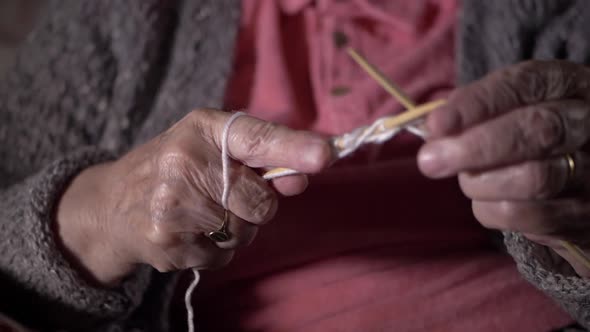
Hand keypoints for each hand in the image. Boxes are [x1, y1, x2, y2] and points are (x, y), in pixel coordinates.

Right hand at [56, 110, 331, 285]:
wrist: (113, 203)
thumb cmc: (176, 167)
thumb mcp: (212, 146)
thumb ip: (260, 156)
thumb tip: (303, 176)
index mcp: (202, 128)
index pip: (255, 137)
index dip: (292, 148)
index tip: (323, 156)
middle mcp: (184, 161)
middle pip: (260, 201)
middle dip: (254, 205)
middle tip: (223, 194)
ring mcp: (173, 204)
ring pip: (243, 233)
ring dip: (234, 230)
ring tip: (201, 213)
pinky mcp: (167, 242)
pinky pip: (222, 256)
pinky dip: (214, 249)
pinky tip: (188, 232)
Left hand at [417, 60, 589, 276]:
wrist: (570, 180)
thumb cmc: (521, 135)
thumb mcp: (503, 109)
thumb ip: (472, 112)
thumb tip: (434, 130)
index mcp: (567, 84)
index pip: (523, 85)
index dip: (477, 105)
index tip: (436, 125)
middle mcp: (588, 122)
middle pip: (538, 131)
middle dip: (475, 148)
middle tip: (430, 161)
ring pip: (535, 178)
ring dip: (481, 183)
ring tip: (466, 180)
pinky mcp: (583, 215)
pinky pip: (528, 216)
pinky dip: (491, 210)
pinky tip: (486, 200)